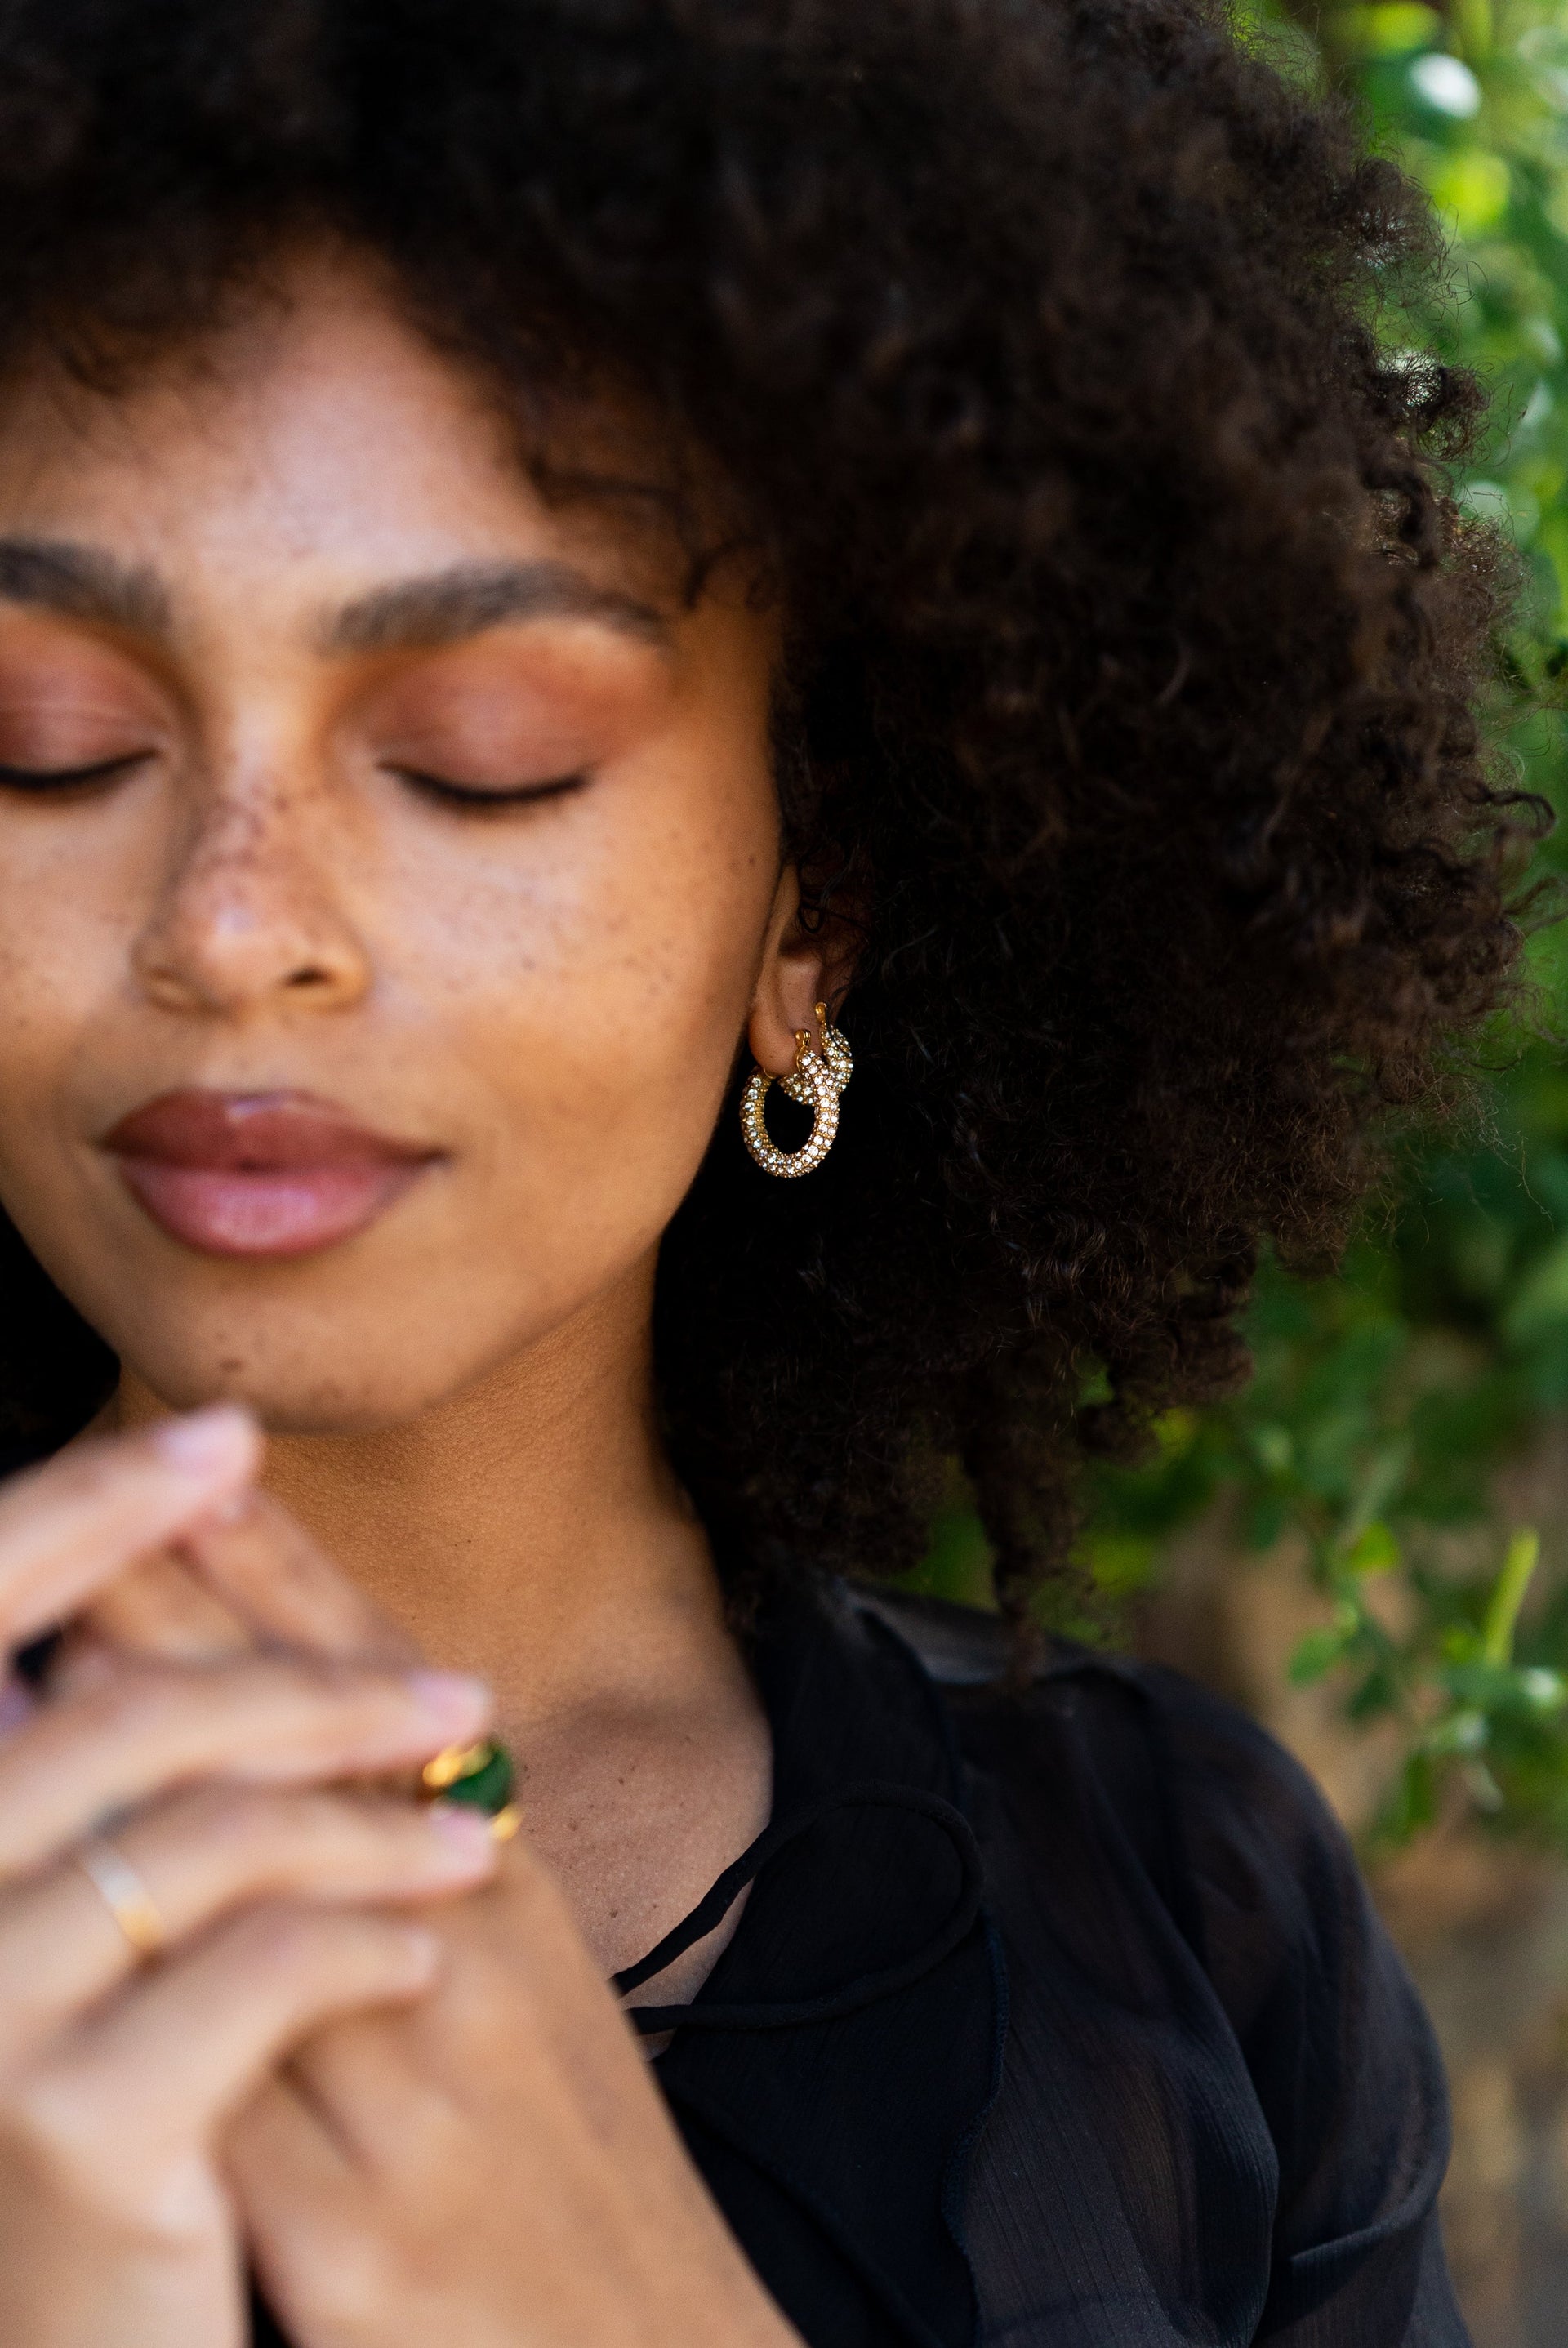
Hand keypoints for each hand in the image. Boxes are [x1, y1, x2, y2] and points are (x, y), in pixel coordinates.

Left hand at [80, 1453, 800, 2347]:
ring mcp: (410, 2094)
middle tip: (91, 1498)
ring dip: (137, 1772)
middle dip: (188, 1619)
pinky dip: (136, 1972)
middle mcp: (472, 1959)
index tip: (188, 1466)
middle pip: (309, 1752)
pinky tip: (57, 1911)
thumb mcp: (525, 1988)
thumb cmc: (569, 2175)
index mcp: (514, 1893)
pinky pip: (218, 2073)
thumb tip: (298, 1744)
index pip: (389, 1692)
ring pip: (253, 1888)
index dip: (279, 1573)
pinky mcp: (345, 2239)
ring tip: (46, 1665)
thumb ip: (418, 1862)